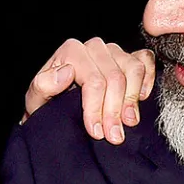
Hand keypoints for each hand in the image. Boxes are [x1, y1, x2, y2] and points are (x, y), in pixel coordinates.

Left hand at [23, 37, 155, 142]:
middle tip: (114, 136)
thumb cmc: (48, 104)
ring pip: (133, 69)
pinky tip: (140, 99)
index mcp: (71, 51)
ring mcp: (114, 51)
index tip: (96, 132)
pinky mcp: (130, 56)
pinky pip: (145, 60)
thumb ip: (42, 85)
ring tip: (128, 123)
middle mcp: (93, 47)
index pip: (93, 80)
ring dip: (132, 100)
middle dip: (114, 111)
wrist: (58, 110)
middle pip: (115, 77)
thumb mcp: (36, 101)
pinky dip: (147, 80)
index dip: (96, 108)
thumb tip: (66, 72)